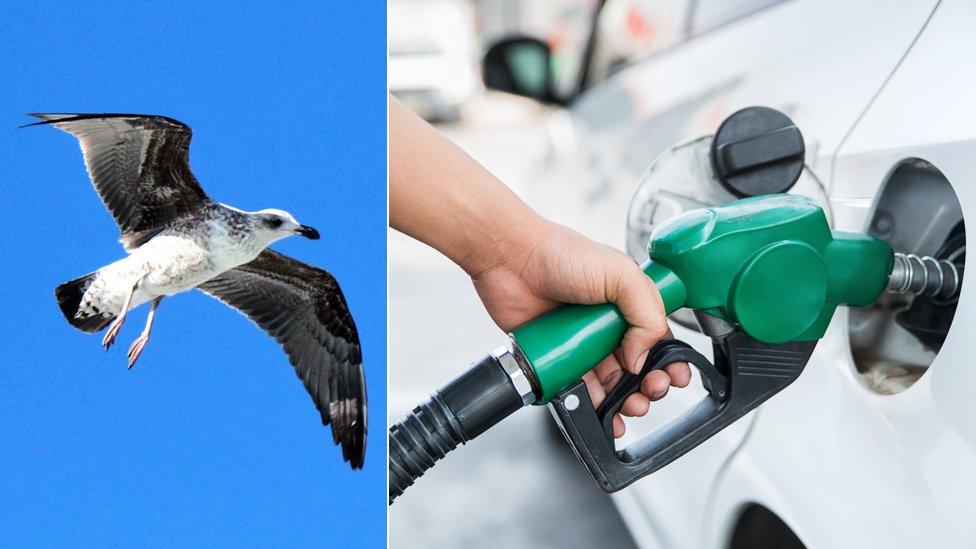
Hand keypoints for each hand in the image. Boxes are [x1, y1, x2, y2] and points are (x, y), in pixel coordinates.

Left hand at [467, 218, 690, 437]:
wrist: (510, 260)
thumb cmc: (560, 254)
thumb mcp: (621, 274)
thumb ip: (646, 314)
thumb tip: (642, 358)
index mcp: (628, 301)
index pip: (658, 338)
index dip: (669, 359)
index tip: (674, 375)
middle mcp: (607, 323)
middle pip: (638, 366)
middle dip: (650, 384)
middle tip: (651, 391)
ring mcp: (583, 342)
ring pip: (611, 382)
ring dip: (625, 400)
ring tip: (630, 406)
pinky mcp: (557, 358)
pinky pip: (578, 388)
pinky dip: (592, 405)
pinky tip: (601, 412)